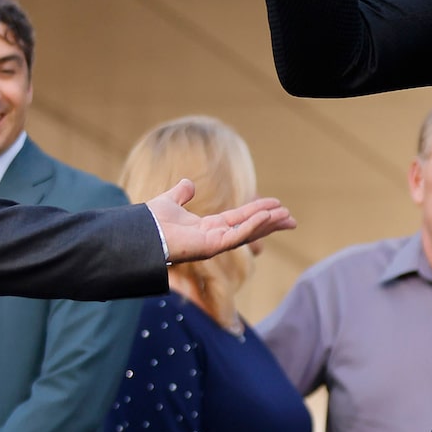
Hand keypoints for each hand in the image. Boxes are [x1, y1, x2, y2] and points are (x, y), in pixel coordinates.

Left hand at [151, 179, 294, 264]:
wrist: (140, 233)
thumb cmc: (150, 222)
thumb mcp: (169, 201)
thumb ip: (180, 194)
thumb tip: (188, 184)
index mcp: (208, 228)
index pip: (240, 219)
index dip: (258, 211)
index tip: (276, 205)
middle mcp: (215, 238)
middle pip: (250, 228)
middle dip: (271, 223)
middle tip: (292, 218)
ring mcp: (215, 244)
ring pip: (248, 233)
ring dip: (268, 224)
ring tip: (286, 216)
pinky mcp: (212, 246)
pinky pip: (237, 235)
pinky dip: (253, 225)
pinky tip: (266, 217)